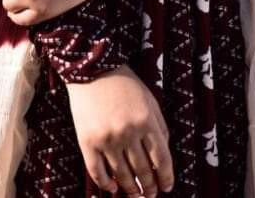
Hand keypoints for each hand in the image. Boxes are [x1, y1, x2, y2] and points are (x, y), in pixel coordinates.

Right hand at [66, 63, 174, 196]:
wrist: (92, 68)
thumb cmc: (124, 83)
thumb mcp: (149, 100)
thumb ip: (159, 126)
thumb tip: (162, 156)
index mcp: (146, 121)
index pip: (162, 159)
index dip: (166, 177)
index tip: (167, 187)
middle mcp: (128, 132)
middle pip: (143, 170)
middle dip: (149, 187)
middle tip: (151, 194)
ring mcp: (107, 138)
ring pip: (122, 175)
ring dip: (130, 189)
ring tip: (135, 195)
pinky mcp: (88, 141)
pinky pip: (97, 171)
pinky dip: (105, 184)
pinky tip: (112, 188)